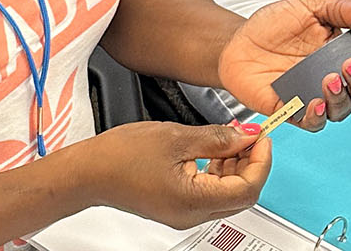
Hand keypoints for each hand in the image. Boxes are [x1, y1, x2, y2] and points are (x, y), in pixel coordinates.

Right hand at [69, 121, 270, 229]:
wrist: (88, 171)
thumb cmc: (120, 156)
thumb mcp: (176, 137)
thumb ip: (217, 139)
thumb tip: (246, 137)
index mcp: (194, 201)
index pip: (248, 189)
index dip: (261, 161)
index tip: (261, 138)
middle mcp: (192, 215)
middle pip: (240, 195)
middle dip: (251, 163)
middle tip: (250, 136)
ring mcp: (184, 214)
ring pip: (226, 195)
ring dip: (235, 167)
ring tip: (231, 139)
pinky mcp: (176, 207)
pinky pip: (209, 193)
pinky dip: (218, 172)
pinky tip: (213, 151)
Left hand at [217, 0, 350, 130]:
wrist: (237, 41)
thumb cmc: (273, 26)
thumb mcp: (309, 7)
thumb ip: (342, 8)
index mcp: (343, 56)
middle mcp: (334, 81)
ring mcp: (314, 97)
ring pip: (342, 111)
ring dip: (341, 99)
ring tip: (329, 79)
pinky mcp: (292, 111)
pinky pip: (311, 122)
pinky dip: (316, 116)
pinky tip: (315, 103)